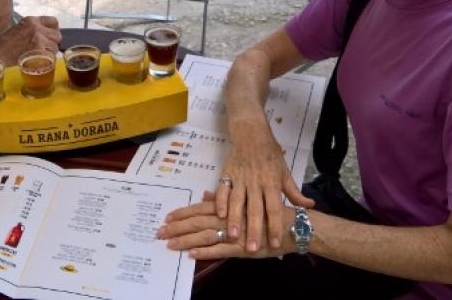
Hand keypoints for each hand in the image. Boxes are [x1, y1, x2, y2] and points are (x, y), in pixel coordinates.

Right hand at [0, 16, 60, 64]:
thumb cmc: (5, 44)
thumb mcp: (19, 29)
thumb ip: (33, 29)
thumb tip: (48, 36)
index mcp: (32, 20)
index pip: (54, 21)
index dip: (54, 31)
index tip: (50, 37)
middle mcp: (36, 27)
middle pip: (57, 35)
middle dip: (53, 43)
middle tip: (45, 50)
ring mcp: (38, 39)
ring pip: (55, 47)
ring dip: (50, 53)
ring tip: (39, 57)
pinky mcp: (38, 50)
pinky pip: (50, 57)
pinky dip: (46, 61)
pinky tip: (38, 62)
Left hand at [158, 193, 294, 259]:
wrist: (292, 226)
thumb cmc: (268, 212)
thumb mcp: (244, 200)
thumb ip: (222, 199)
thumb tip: (204, 196)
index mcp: (228, 206)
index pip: (199, 208)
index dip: (182, 213)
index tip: (167, 217)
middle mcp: (228, 217)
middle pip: (197, 221)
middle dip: (177, 227)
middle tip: (159, 232)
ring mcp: (234, 233)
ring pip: (204, 235)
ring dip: (185, 240)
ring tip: (169, 244)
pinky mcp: (242, 248)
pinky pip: (220, 250)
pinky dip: (205, 252)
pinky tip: (192, 255)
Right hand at [215, 125, 313, 252]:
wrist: (251, 132)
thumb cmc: (270, 153)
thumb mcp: (285, 171)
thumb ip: (294, 192)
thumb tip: (309, 206)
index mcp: (272, 182)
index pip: (275, 208)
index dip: (275, 226)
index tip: (276, 244)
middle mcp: (256, 182)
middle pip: (255, 209)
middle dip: (254, 230)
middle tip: (252, 249)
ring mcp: (240, 178)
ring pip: (237, 202)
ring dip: (235, 219)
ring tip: (233, 236)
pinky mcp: (227, 173)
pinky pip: (223, 189)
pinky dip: (220, 201)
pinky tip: (219, 215)